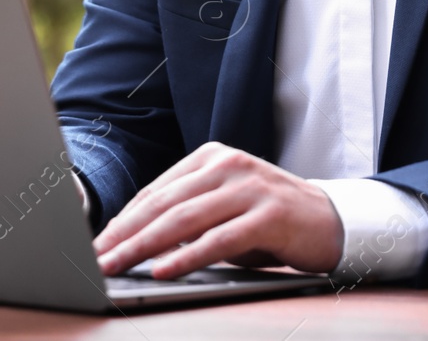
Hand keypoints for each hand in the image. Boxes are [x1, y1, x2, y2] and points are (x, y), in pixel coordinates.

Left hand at [92, 141, 344, 278]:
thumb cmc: (268, 219)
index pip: (157, 191)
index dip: (123, 220)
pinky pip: (218, 240)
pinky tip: (162, 270)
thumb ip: (187, 215)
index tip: (97, 245)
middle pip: (165, 204)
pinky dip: (186, 257)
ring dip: (144, 247)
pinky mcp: (268, 214)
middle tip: (97, 260)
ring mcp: (250, 187)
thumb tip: (132, 242)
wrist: (330, 221)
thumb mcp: (224, 208)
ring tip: (118, 266)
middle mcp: (229, 165)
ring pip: (184, 220)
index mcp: (212, 157)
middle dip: (125, 235)